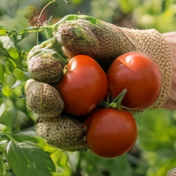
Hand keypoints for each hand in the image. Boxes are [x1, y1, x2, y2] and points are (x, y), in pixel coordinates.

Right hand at [25, 15, 171, 150]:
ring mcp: (59, 113)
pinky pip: (69, 140)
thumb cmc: (115, 47)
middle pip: (36, 98)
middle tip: (57, 103)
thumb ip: (86, 33)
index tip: (55, 68)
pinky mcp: (74, 130)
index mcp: (49, 62)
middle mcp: (48, 89)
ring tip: (75, 130)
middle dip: (42, 101)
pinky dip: (75, 141)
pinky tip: (86, 139)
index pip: (38, 64)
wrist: (139, 72)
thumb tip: (64, 34)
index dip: (41, 67)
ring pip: (48, 125)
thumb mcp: (105, 36)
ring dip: (57, 129)